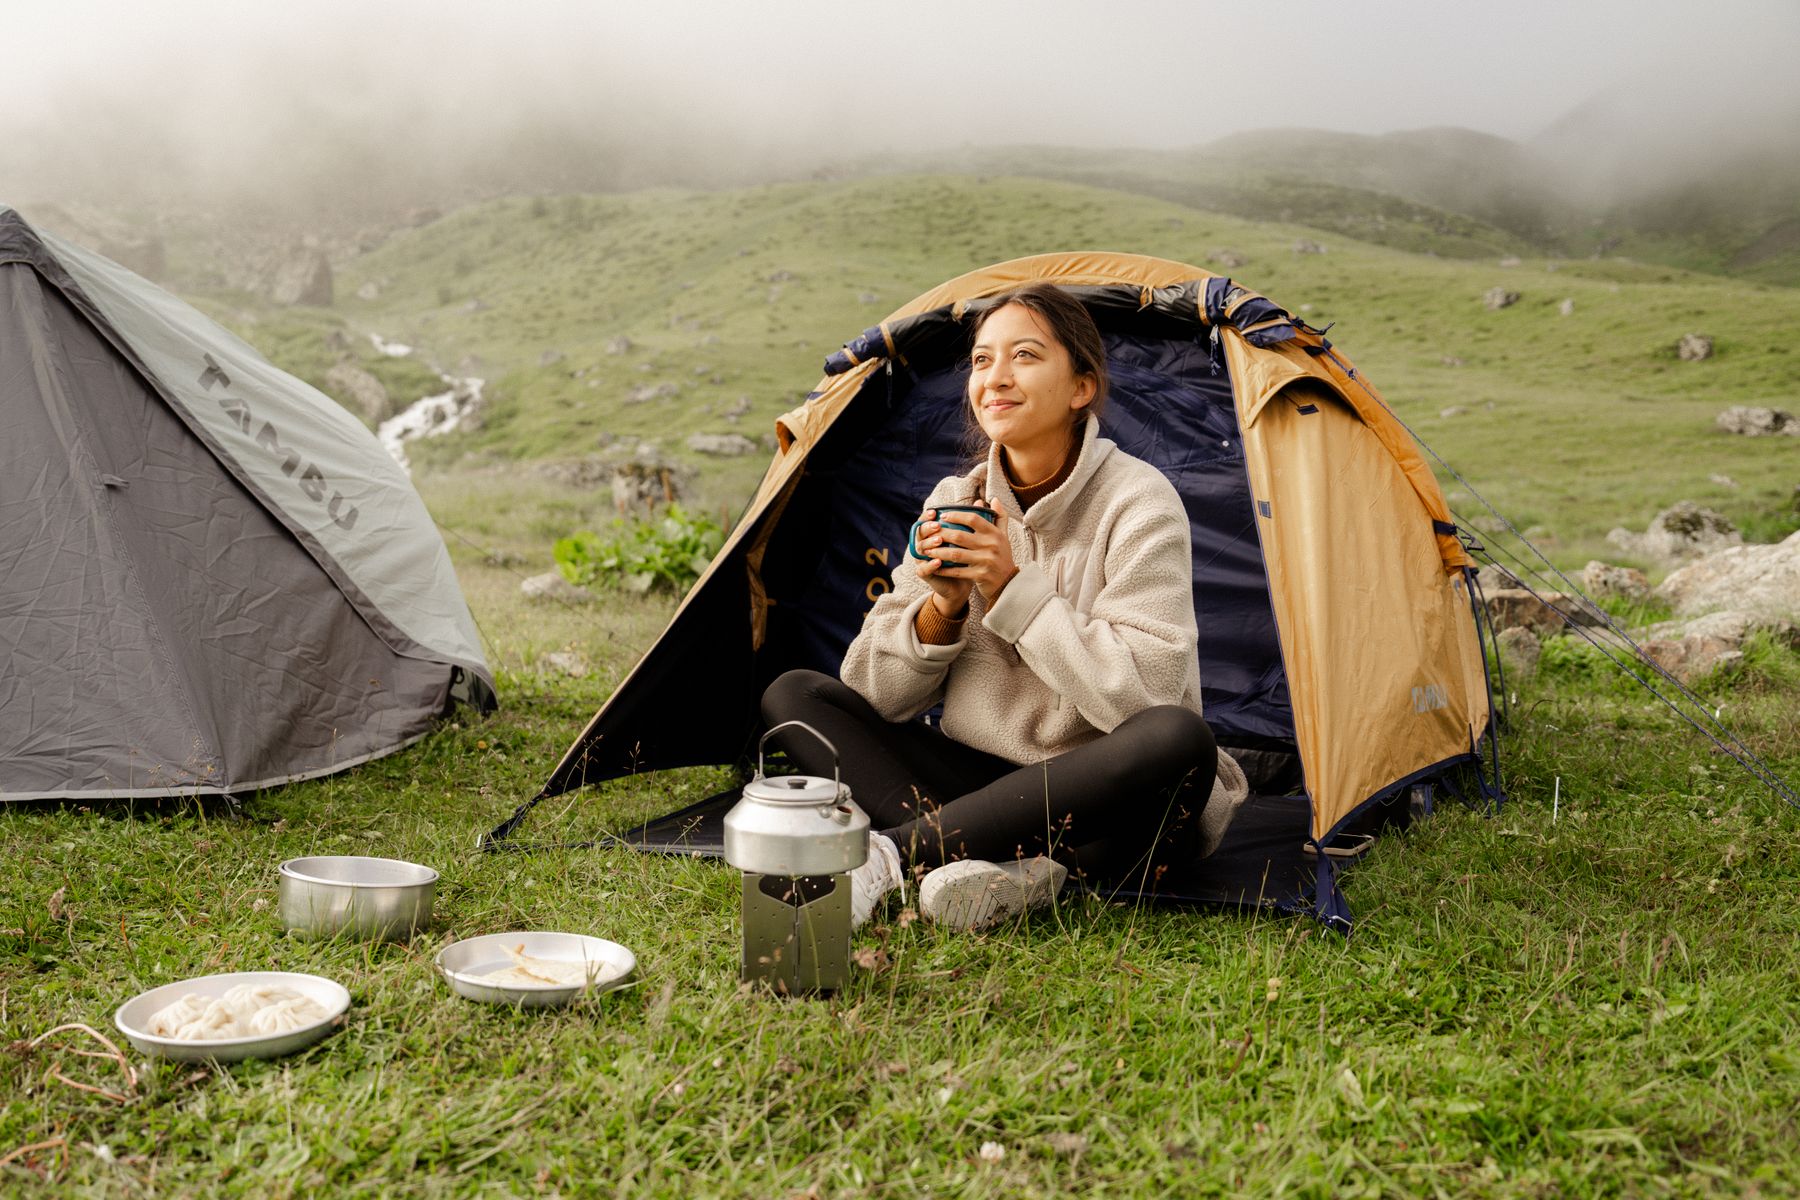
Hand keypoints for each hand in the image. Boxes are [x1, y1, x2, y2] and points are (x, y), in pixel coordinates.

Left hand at [915, 496, 1017, 612]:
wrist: (1009, 583)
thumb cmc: (1003, 557)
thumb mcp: (1004, 536)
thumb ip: (1000, 516)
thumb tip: (994, 498)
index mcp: (995, 533)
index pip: (973, 518)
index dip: (956, 515)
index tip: (943, 516)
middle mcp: (991, 546)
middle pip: (960, 536)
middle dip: (941, 534)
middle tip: (929, 534)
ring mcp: (985, 561)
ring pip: (955, 554)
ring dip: (938, 552)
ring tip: (927, 550)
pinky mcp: (979, 575)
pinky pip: (957, 571)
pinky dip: (944, 569)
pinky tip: (934, 566)